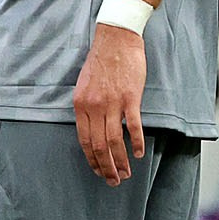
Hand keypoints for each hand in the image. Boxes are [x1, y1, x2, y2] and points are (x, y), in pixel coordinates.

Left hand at [72, 23, 147, 184]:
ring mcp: (112, 102)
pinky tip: (138, 154)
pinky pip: (133, 126)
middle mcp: (93, 106)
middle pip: (98, 145)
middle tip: (113, 180)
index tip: (99, 171)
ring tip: (125, 174)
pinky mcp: (130, 98)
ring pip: (114, 140)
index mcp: (80, 105)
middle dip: (106, 166)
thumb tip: (91, 128)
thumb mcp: (85, 85)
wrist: (116, 38)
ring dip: (120, 161)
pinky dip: (136, 143)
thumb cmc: (101, 61)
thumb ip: (87, 107)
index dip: (92, 159)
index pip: (84, 140)